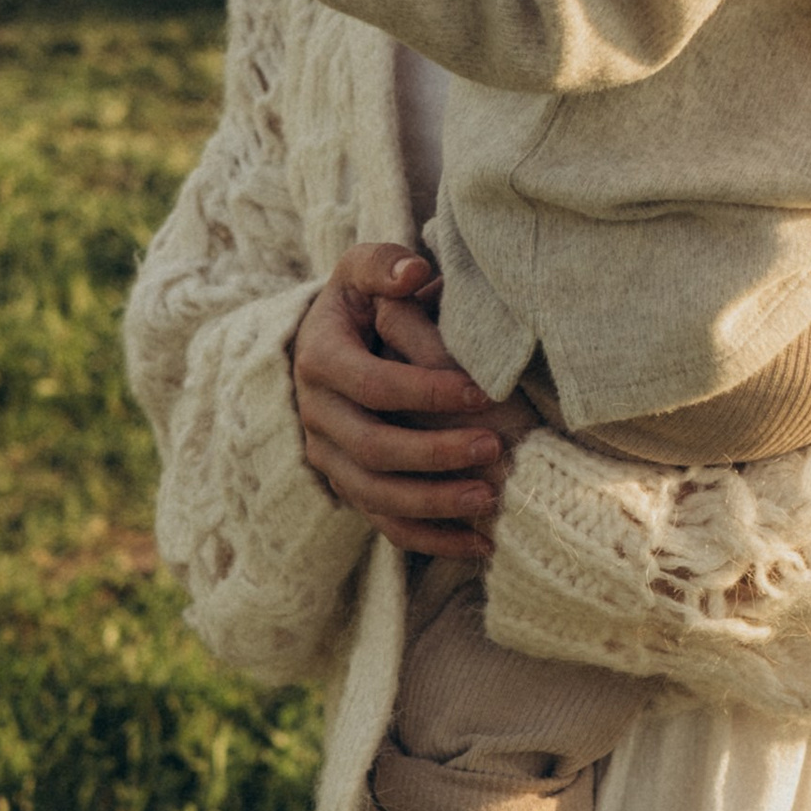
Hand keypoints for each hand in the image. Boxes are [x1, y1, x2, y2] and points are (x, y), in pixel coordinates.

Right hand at [292, 246, 519, 560]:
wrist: (332, 346)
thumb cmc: (363, 303)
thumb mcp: (364, 270)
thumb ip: (384, 265)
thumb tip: (413, 273)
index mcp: (319, 360)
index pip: (370, 384)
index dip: (425, 391)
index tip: (483, 392)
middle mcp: (316, 416)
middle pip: (371, 448)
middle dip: (434, 453)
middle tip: (494, 448)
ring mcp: (329, 458)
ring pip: (375, 495)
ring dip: (434, 502)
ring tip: (489, 497)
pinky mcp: (349, 488)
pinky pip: (385, 526)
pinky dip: (432, 540)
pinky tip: (481, 544)